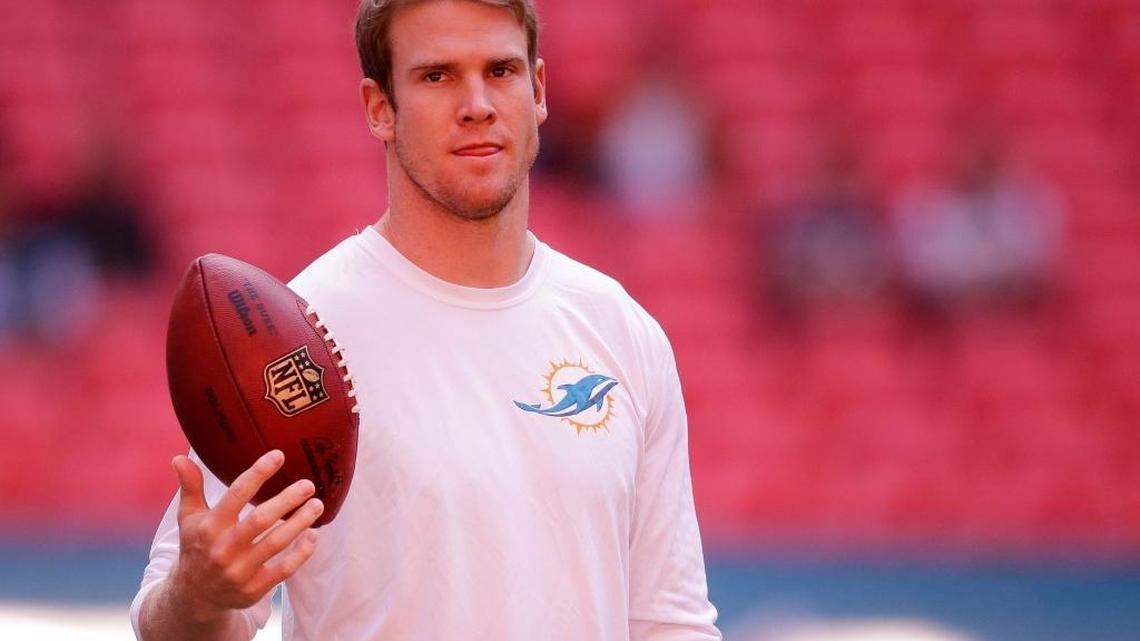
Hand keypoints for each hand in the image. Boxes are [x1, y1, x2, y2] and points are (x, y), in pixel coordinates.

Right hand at [167, 450, 323, 620]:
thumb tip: (180, 458)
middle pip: (261, 519)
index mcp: (209, 527)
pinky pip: (284, 570)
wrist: (193, 597)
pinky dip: (302, 552)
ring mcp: (240, 571)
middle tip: (308, 484)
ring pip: (276, 543)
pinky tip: (313, 535)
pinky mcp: (254, 589)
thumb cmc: (197, 547)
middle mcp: (224, 549)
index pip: (236, 494)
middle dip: (287, 500)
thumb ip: (191, 487)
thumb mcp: (188, 518)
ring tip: (317, 505)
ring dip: (300, 522)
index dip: (258, 473)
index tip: (279, 455)